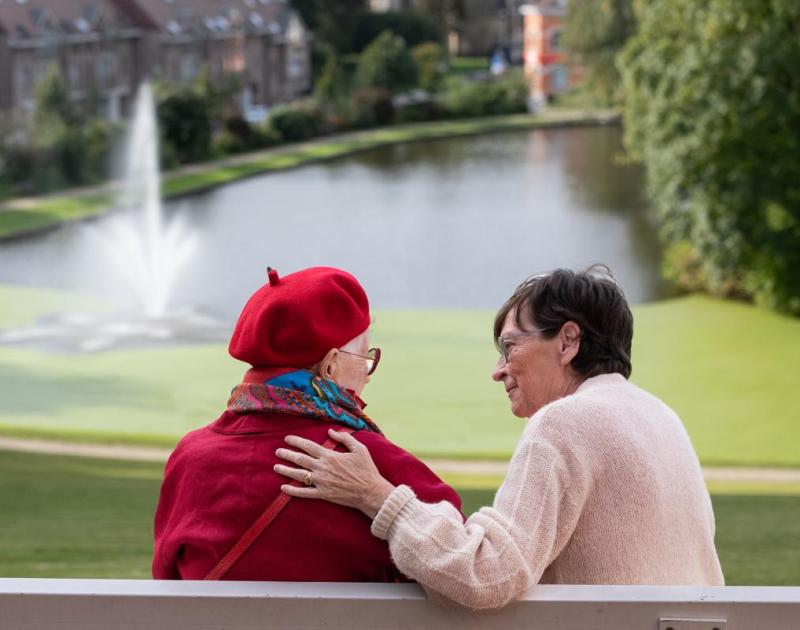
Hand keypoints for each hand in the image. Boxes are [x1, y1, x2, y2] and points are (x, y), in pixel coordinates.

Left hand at [274, 429, 395, 517]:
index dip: (296, 441)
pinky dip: (292, 490)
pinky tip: (283, 488)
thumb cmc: (366, 469)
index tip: (287, 439)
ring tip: (276, 466)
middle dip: (287, 454)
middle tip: (278, 451)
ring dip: (286, 470)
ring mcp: (321, 482)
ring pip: (298, 475)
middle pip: (300, 459)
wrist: (370, 492)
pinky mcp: (323, 494)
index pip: (308, 446)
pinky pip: (304, 493)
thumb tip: (330, 431)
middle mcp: (322, 468)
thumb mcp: (359, 449)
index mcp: (330, 456)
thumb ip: (344, 438)